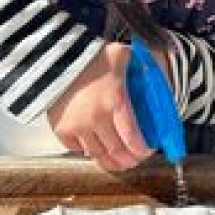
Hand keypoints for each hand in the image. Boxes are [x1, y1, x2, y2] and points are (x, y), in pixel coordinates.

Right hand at [47, 42, 153, 170]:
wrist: (57, 55)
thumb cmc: (92, 54)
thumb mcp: (122, 55)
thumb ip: (141, 66)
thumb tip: (157, 73)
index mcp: (115, 102)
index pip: (132, 138)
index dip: (141, 150)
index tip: (147, 152)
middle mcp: (96, 118)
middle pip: (116, 152)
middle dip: (128, 160)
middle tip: (134, 160)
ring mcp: (76, 126)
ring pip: (97, 154)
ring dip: (109, 160)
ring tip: (116, 160)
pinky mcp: (60, 128)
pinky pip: (76, 149)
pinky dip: (87, 150)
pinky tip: (94, 146)